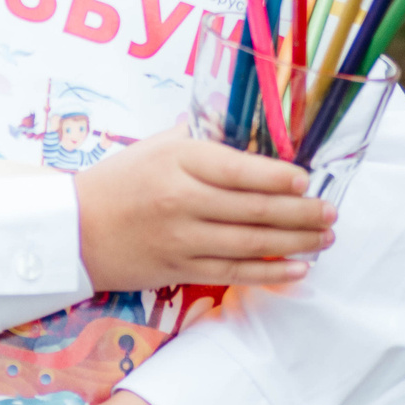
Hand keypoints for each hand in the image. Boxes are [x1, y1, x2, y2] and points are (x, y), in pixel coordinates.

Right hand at [74, 130, 334, 291]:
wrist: (73, 229)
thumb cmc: (118, 181)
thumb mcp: (156, 146)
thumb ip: (201, 138)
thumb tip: (248, 131)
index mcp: (179, 160)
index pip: (240, 169)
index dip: (280, 177)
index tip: (308, 180)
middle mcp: (182, 200)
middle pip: (255, 209)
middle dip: (301, 213)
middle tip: (331, 212)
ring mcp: (182, 239)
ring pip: (251, 244)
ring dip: (296, 243)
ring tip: (325, 238)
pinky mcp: (180, 270)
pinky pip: (235, 273)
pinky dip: (270, 273)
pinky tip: (298, 269)